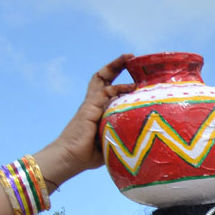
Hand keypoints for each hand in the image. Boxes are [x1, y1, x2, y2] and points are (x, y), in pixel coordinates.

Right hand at [38, 54, 135, 182]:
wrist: (71, 158)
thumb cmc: (91, 153)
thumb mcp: (112, 139)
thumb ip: (123, 130)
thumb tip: (144, 132)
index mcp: (97, 109)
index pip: (106, 87)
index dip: (116, 76)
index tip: (130, 69)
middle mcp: (93, 103)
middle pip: (102, 77)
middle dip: (115, 65)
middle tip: (129, 56)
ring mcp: (90, 105)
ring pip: (104, 81)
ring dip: (116, 68)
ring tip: (130, 61)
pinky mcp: (89, 109)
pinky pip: (103, 94)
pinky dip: (117, 89)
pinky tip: (131, 88)